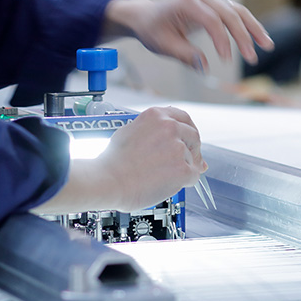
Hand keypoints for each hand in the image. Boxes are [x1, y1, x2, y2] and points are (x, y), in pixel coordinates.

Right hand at [33, 106, 204, 212]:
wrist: (107, 181)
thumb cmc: (112, 162)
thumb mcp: (129, 133)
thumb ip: (153, 134)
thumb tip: (172, 141)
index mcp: (156, 116)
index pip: (183, 118)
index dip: (188, 131)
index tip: (187, 140)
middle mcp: (169, 127)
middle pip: (193, 137)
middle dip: (192, 150)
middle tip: (183, 161)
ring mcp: (178, 148)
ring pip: (193, 159)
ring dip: (184, 168)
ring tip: (163, 176)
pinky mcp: (183, 169)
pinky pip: (194, 175)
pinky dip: (185, 182)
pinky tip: (169, 184)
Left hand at [103, 0, 274, 72]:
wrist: (145, 16)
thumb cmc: (152, 30)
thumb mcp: (163, 45)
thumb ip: (184, 55)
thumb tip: (204, 69)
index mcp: (187, 3)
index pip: (212, 20)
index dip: (222, 40)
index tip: (226, 60)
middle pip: (229, 13)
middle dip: (244, 36)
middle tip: (252, 58)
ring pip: (237, 10)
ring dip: (253, 28)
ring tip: (267, 45)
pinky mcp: (213, 4)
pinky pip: (234, 13)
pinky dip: (247, 25)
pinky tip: (259, 38)